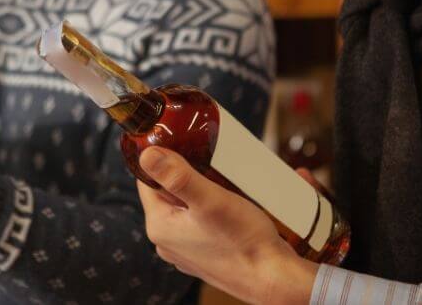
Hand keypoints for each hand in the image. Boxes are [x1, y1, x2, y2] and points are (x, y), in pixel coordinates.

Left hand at [137, 147, 317, 304]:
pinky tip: (231, 201)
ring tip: (223, 179)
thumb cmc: (245, 242)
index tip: (182, 143)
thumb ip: (177, 176)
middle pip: (168, 192)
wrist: (275, 279)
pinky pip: (201, 221)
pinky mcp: (205, 254)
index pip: (147, 181)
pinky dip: (212, 208)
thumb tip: (146, 154)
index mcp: (160, 227)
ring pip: (186, 206)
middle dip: (186, 173)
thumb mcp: (211, 200)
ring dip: (202, 189)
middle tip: (209, 159)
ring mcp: (187, 250)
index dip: (162, 158)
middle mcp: (168, 242)